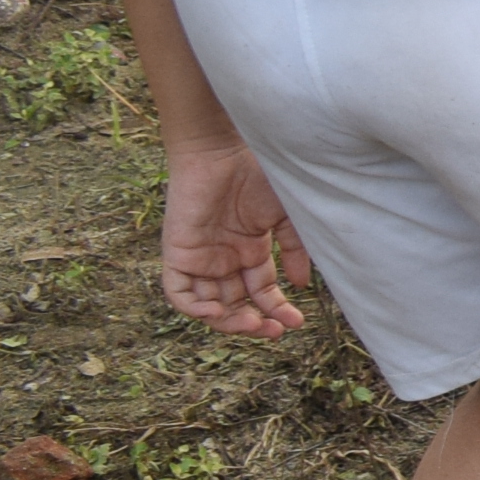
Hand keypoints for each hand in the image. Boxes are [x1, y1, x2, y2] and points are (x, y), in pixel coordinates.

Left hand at [161, 137, 307, 338]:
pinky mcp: (178, 253)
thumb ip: (294, 249)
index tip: (297, 322)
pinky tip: (219, 312)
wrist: (224, 149)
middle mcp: (224, 258)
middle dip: (256, 322)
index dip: (277, 310)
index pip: (261, 291)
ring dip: (229, 321)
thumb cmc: (260, 173)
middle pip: (236, 304)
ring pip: (209, 305)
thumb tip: (302, 285)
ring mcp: (200, 257)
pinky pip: (179, 292)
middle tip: (275, 331)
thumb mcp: (287, 215)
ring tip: (253, 324)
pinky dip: (195, 308)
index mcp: (250, 249)